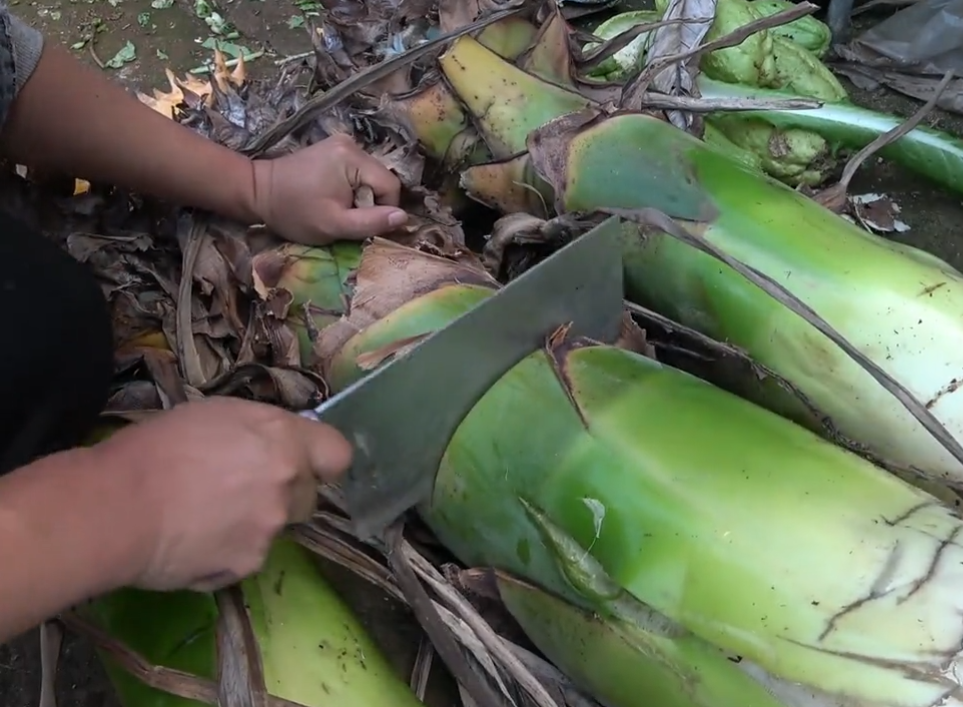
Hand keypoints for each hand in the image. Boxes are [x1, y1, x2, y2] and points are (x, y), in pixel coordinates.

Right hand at [90, 397, 351, 591]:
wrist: (118, 505)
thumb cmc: (159, 446)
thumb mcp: (218, 414)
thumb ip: (262, 431)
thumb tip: (278, 445)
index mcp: (285, 441)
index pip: (338, 454)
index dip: (320, 459)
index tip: (300, 462)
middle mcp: (289, 485)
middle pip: (308, 495)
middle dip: (284, 494)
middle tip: (240, 489)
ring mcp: (271, 529)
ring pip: (276, 527)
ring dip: (254, 523)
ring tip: (205, 516)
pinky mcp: (248, 565)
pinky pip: (247, 556)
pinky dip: (227, 551)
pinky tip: (192, 541)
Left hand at [251, 134, 408, 244]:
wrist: (258, 191)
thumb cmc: (294, 210)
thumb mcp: (334, 224)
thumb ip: (371, 222)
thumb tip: (404, 218)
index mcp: (352, 157)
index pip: (390, 187)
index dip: (383, 210)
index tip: (360, 223)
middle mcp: (351, 143)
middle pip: (381, 180)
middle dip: (368, 203)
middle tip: (343, 216)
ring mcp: (341, 143)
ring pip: (370, 178)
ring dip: (359, 197)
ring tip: (334, 206)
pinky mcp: (334, 149)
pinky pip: (357, 172)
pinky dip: (350, 188)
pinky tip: (331, 196)